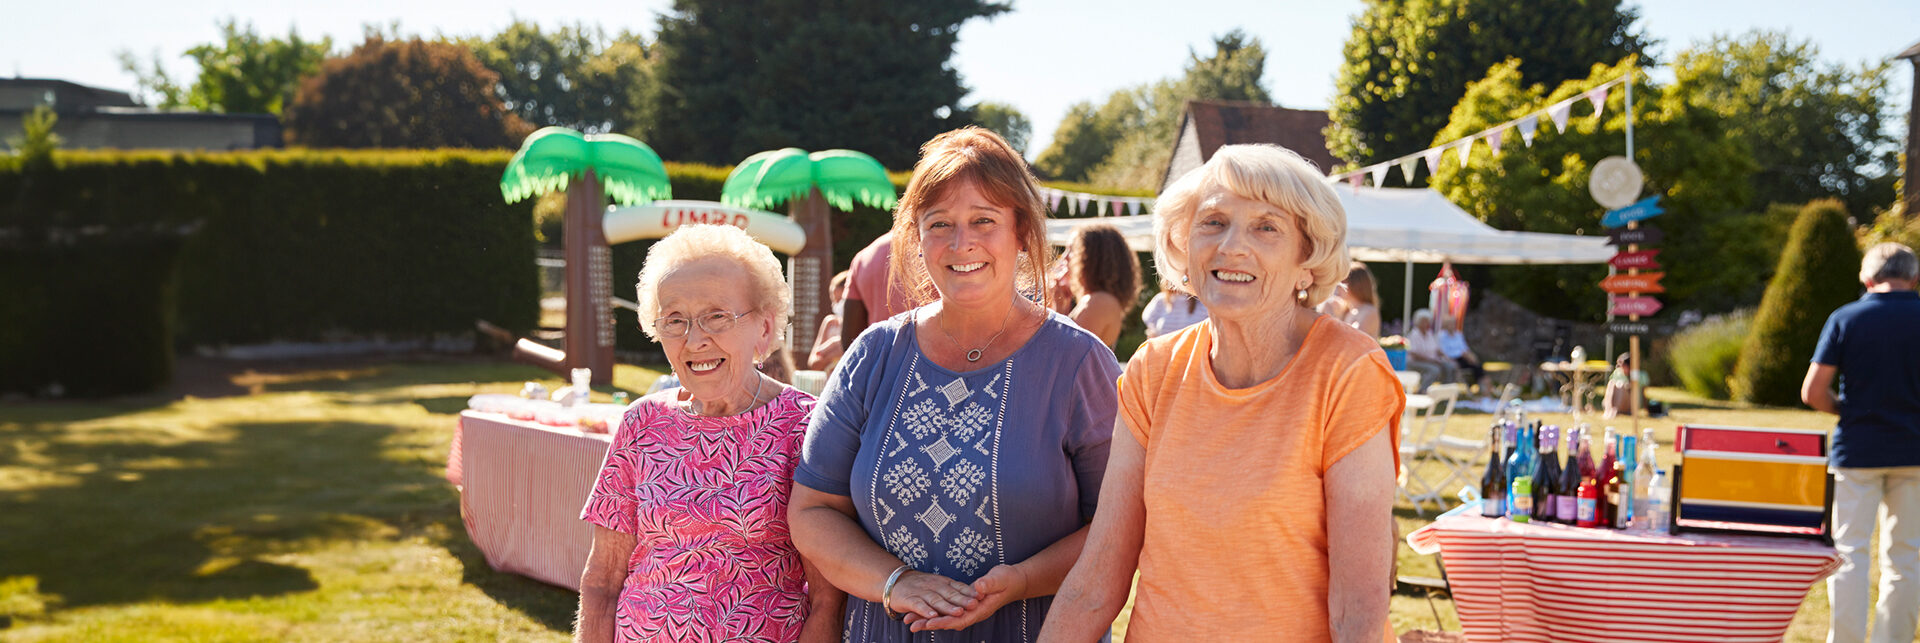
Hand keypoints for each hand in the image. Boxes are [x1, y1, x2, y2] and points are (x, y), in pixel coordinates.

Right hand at [886, 570, 977, 621]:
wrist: (895, 580)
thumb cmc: (921, 585)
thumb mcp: (939, 584)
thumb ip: (954, 591)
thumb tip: (976, 596)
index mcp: (943, 582)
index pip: (958, 587)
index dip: (969, 592)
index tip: (982, 596)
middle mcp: (934, 586)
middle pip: (950, 594)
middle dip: (962, 600)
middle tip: (974, 605)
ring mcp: (921, 592)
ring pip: (936, 600)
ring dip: (947, 607)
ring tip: (958, 612)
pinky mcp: (909, 599)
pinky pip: (918, 605)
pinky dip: (925, 610)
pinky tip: (932, 616)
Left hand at [907, 564, 1028, 631]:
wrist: (1015, 581)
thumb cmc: (1008, 579)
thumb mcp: (999, 578)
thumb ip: (989, 584)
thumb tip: (977, 588)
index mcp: (980, 609)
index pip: (959, 619)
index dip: (943, 621)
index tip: (928, 623)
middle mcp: (973, 613)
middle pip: (948, 622)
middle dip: (929, 623)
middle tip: (911, 624)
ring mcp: (968, 610)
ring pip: (946, 617)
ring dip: (928, 619)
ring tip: (910, 621)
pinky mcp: (965, 605)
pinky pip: (947, 611)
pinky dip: (935, 612)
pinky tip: (923, 612)